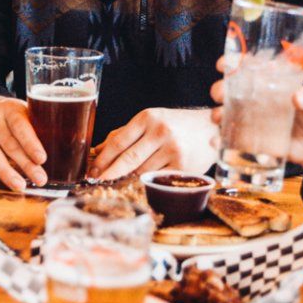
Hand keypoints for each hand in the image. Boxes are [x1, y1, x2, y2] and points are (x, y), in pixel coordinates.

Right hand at [0, 95, 46, 190]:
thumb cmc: (14, 115)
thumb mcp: (27, 112)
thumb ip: (40, 127)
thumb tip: (68, 148)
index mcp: (10, 109)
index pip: (20, 126)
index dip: (31, 143)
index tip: (42, 159)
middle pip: (9, 145)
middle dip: (26, 165)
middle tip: (40, 179)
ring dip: (7, 174)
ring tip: (21, 186)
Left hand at [89, 107, 217, 179]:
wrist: (211, 128)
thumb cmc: (176, 125)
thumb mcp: (150, 121)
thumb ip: (124, 135)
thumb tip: (98, 152)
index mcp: (148, 118)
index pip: (118, 142)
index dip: (102, 159)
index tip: (92, 170)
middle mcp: (160, 132)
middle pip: (127, 159)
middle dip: (109, 173)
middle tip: (97, 182)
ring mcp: (173, 150)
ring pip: (141, 172)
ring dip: (129, 179)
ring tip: (121, 182)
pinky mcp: (183, 167)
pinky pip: (157, 180)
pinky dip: (147, 184)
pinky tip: (141, 185)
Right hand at [209, 67, 302, 194]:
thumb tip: (299, 95)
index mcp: (271, 83)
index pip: (247, 67)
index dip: (232, 62)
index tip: (224, 63)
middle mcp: (257, 99)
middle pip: (230, 89)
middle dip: (219, 89)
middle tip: (221, 94)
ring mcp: (252, 120)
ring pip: (225, 112)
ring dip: (217, 113)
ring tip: (218, 118)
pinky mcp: (251, 140)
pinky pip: (230, 138)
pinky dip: (219, 140)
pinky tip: (216, 142)